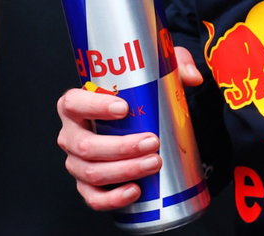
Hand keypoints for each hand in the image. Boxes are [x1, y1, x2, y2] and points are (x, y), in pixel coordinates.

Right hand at [57, 46, 202, 211]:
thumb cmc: (134, 97)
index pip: (72, 103)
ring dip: (124, 170)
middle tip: (152, 142)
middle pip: (85, 145)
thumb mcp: (154, 72)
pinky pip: (93, 197)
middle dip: (121, 146)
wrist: (133, 123)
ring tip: (153, 163)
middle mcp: (71, 135)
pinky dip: (112, 198)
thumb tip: (192, 77)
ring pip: (92, 172)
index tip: (124, 107)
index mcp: (75, 105)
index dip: (94, 106)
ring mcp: (76, 163)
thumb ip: (174, 65)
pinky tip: (135, 190)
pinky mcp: (87, 185)